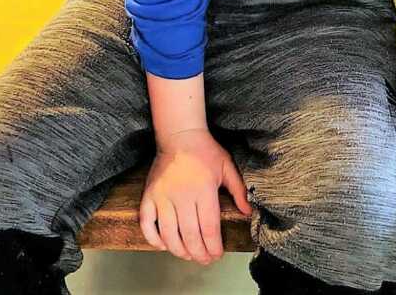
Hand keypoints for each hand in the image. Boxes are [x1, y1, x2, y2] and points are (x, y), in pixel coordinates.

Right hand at [139, 127, 251, 263]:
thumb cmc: (205, 151)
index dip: (213, 246)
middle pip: (189, 235)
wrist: (180, 135)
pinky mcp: (149, 195)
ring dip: (179, 250)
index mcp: (203, 188)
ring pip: (169, 234)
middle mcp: (182, 194)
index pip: (208, 228)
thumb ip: (239, 190)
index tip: (217, 254)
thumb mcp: (227, 166)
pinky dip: (153, 239)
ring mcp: (163, 196)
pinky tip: (164, 245)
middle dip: (199, 253)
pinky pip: (147, 224)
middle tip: (205, 260)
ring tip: (189, 256)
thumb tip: (248, 212)